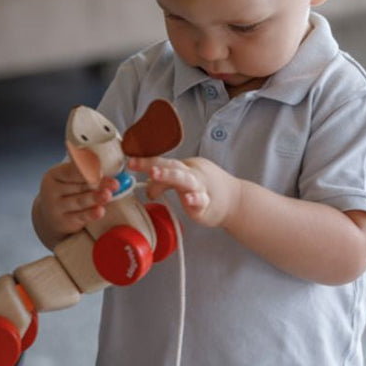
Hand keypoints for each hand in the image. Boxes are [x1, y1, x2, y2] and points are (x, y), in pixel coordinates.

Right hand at [33, 160, 118, 246]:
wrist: (52, 215)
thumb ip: (85, 172)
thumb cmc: (68, 191)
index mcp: (55, 174)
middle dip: (98, 184)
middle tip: (114, 184)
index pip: (72, 171)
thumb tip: (105, 168)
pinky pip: (80, 217)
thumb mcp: (70, 178)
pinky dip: (90, 214)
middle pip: (79, 186)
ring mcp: (56, 208)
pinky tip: (100, 211)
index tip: (101, 171)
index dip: (88, 170)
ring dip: (95, 198)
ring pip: (79, 201)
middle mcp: (51, 191)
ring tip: (107, 195)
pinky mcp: (63, 222)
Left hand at [127, 156, 241, 227]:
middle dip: (153, 164)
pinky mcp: (208, 204)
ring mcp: (201, 188)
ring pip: (186, 179)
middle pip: (173, 166)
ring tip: (154, 175)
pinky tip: (188, 200)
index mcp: (186, 167)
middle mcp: (193, 174)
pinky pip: (201, 200)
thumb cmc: (209, 189)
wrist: (237, 201)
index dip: (145, 160)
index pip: (164, 161)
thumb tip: (148, 184)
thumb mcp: (184, 181)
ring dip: (169, 176)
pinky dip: (195, 199)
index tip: (128, 160)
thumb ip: (166, 181)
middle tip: (134, 163)